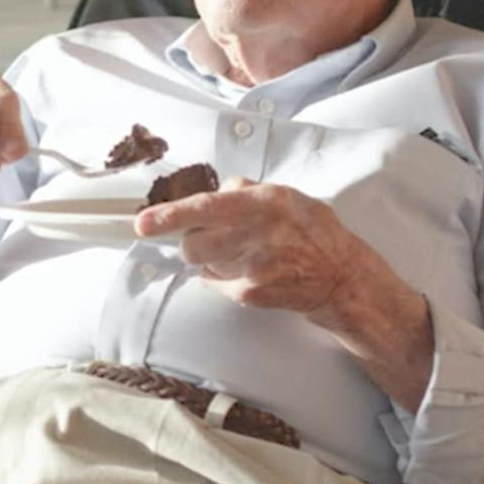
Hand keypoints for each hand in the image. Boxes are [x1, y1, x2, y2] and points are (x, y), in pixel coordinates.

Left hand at [135, 177, 435, 409]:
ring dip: (209, 258)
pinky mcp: (250, 292)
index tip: (142, 223)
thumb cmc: (313, 231)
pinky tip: (251, 270)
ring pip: (201, 264)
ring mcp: (252, 267)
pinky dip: (224, 277)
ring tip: (239, 253)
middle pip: (192, 244)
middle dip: (191, 241)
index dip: (169, 216)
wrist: (340, 277)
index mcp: (263, 203)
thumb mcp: (286, 196)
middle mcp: (256, 235)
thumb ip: (247, 191)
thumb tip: (217, 190)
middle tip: (212, 237)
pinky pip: (216, 283)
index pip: (205, 208)